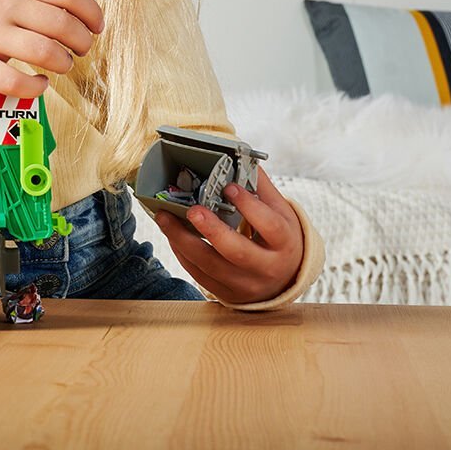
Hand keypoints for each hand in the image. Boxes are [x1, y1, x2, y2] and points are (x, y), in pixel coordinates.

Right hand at [0, 0, 104, 98]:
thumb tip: (79, 15)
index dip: (91, 12)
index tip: (98, 26)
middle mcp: (2, 3)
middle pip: (62, 24)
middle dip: (82, 43)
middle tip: (81, 51)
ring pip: (45, 52)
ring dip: (63, 64)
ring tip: (60, 66)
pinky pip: (16, 81)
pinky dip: (37, 87)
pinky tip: (39, 85)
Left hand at [152, 168, 303, 305]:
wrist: (285, 279)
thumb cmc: (279, 238)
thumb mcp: (280, 212)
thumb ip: (260, 186)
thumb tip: (238, 156)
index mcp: (284, 243)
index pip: (269, 226)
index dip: (249, 206)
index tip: (228, 187)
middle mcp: (267, 268)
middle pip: (237, 251)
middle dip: (212, 230)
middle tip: (192, 209)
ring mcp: (246, 284)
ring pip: (211, 266)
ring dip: (183, 241)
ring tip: (165, 218)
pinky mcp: (227, 294)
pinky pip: (199, 275)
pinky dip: (182, 253)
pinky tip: (171, 234)